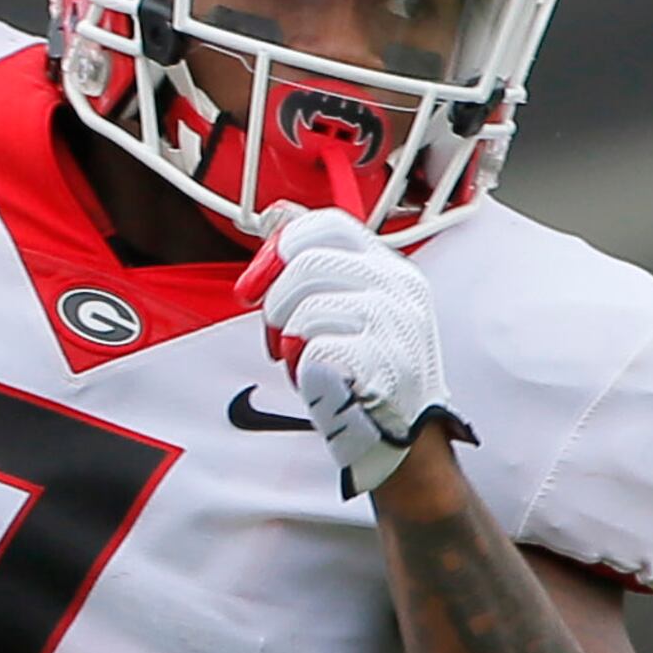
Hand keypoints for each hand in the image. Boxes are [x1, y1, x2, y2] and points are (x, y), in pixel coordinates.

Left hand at [239, 208, 454, 494]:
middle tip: (281, 338)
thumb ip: (315, 265)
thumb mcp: (341, 308)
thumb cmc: (361, 374)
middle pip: (308, 261)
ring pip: (307, 306)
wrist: (399, 437)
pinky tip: (322, 381)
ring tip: (306, 361)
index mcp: (388, 266)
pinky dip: (304, 369)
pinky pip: (316, 348)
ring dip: (290, 341)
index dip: (279, 247)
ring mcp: (395, 322)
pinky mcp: (384, 361)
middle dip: (275, 304)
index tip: (253, 285)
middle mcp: (399, 285)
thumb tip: (277, 214)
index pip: (328, 223)